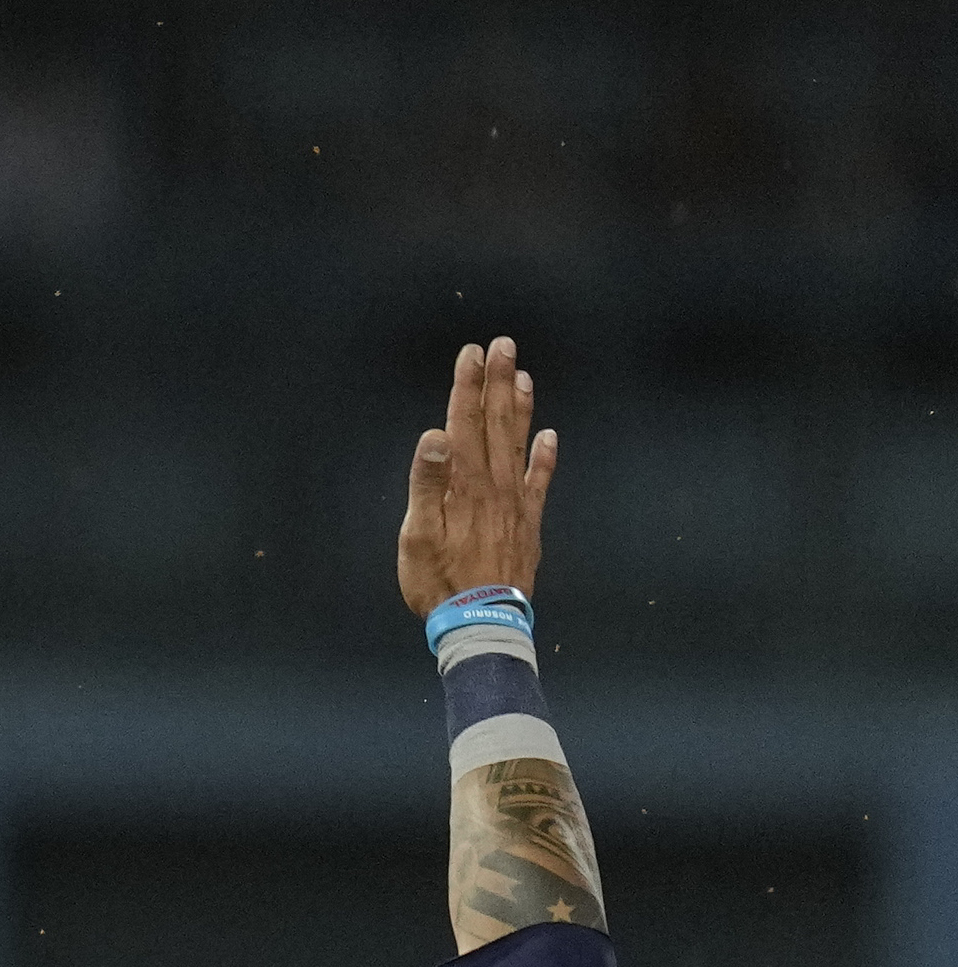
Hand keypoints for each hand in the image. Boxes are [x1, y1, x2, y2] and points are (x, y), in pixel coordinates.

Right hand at [398, 335, 558, 615]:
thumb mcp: (418, 534)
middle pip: (495, 425)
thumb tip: (435, 435)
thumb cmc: (438, 581)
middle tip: (503, 345)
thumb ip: (427, 482)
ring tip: (522, 375)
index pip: (464, 424)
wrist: (481, 621)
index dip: (466, 387)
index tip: (470, 353)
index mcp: (463, 484)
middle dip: (496, 383)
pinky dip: (545, 456)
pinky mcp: (527, 522)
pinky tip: (549, 436)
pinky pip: (539, 480)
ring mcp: (515, 502)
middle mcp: (494, 485)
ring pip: (518, 443)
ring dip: (520, 407)